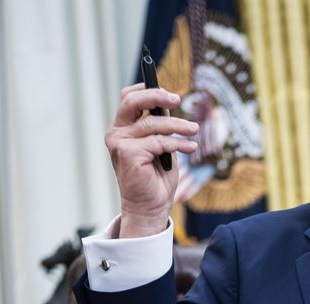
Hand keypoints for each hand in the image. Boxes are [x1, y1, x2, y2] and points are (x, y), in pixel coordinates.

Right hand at [104, 84, 199, 237]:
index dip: (146, 89)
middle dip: (156, 96)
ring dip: (178, 125)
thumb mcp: (160, 144)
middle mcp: (116, 134)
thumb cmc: (155, 178)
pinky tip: (191, 147)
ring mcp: (119, 144)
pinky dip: (178, 143)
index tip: (169, 93)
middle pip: (132, 101)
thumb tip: (168, 102)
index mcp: (121, 129)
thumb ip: (160, 125)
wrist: (150, 207)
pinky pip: (159, 141)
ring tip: (194, 130)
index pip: (127, 98)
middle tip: (177, 99)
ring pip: (152, 123)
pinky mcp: (128, 154)